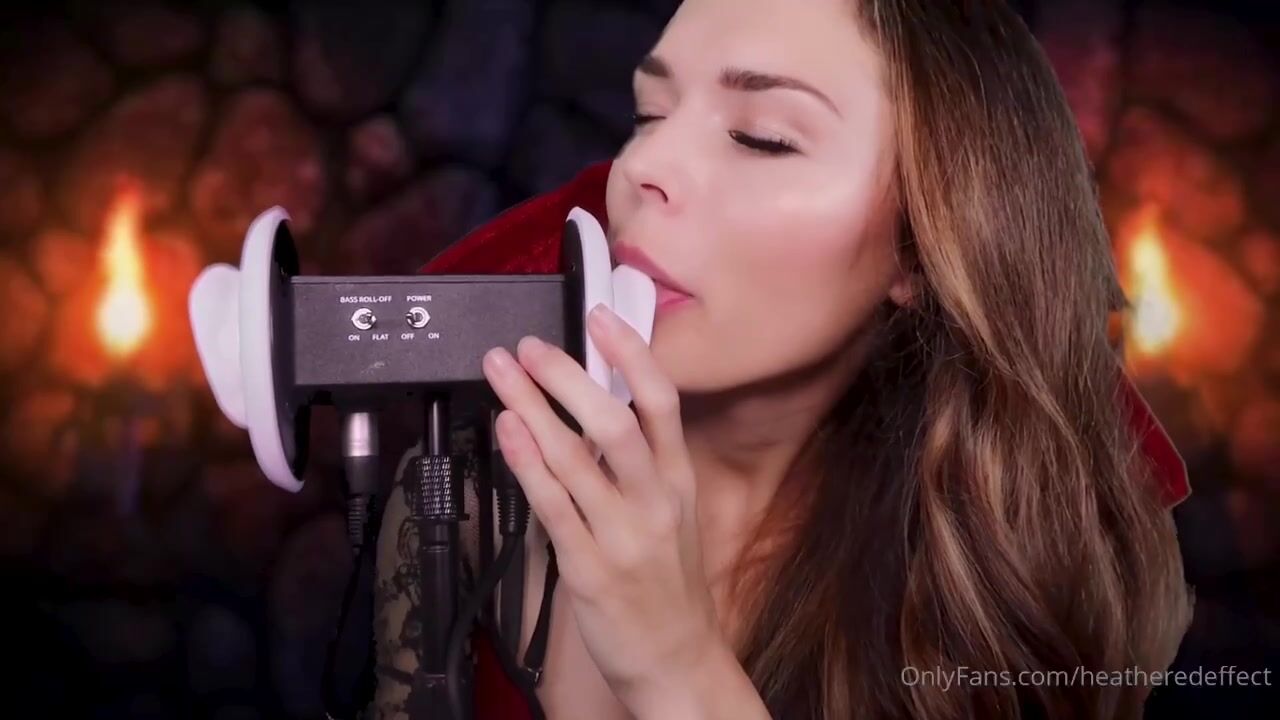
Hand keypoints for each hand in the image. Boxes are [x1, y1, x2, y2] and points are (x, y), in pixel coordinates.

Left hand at [481, 303, 724, 709]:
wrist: (676, 659)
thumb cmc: (668, 584)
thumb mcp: (674, 514)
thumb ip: (640, 462)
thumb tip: (593, 405)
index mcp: (678, 481)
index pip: (662, 401)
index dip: (630, 352)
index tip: (599, 316)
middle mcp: (655, 502)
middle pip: (614, 420)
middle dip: (567, 375)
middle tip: (530, 345)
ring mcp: (622, 535)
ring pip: (576, 457)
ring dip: (532, 407)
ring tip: (502, 374)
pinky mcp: (588, 567)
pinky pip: (552, 505)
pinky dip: (526, 462)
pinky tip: (507, 431)